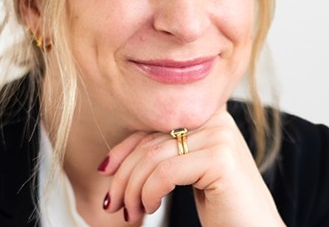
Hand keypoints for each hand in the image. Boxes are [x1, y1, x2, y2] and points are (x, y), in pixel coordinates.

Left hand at [98, 108, 285, 225]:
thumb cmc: (223, 205)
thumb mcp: (187, 170)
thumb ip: (163, 153)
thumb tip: (112, 161)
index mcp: (208, 114)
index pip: (154, 124)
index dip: (125, 148)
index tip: (106, 171)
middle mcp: (215, 118)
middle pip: (151, 140)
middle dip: (124, 175)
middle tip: (114, 204)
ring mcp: (220, 136)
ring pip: (154, 157)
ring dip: (133, 189)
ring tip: (132, 213)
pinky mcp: (220, 159)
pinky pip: (166, 172)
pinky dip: (149, 192)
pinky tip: (151, 208)